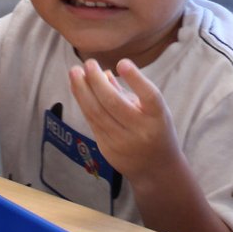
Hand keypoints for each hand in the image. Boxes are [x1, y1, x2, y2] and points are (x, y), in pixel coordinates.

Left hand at [67, 58, 179, 182]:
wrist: (156, 168)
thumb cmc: (155, 129)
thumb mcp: (152, 110)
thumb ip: (130, 92)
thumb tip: (103, 72)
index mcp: (157, 117)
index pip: (149, 96)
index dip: (136, 79)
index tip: (122, 62)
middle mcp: (140, 130)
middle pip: (113, 103)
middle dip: (96, 80)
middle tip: (88, 63)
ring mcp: (122, 142)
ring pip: (96, 112)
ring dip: (82, 90)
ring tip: (75, 71)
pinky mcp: (107, 149)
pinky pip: (92, 122)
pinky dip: (83, 103)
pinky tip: (77, 88)